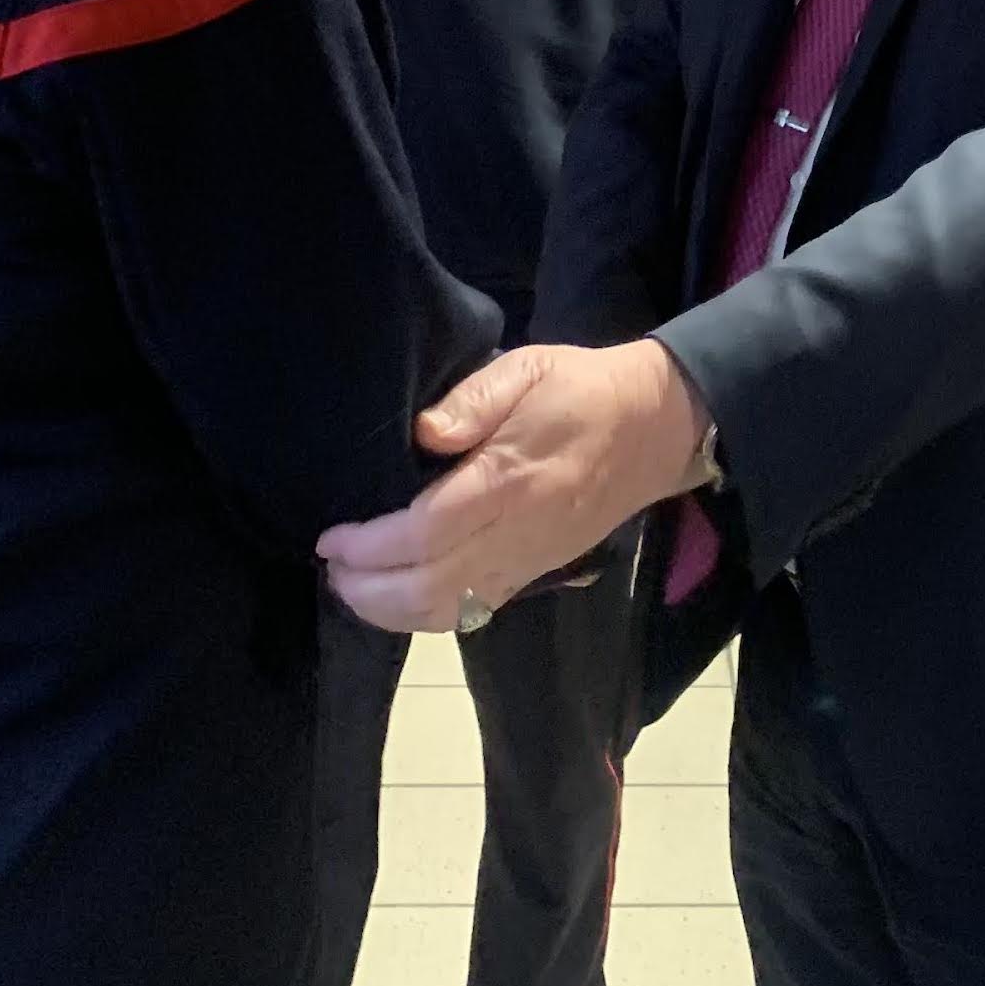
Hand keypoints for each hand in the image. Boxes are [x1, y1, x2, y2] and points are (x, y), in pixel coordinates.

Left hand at [317, 339, 712, 633]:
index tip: (330, 537)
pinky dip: (429, 616)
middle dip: (367, 588)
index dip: (369, 546)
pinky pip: (474, 612)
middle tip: (331, 566)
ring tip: (353, 586)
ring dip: (392, 610)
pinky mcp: (536, 572)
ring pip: (449, 612)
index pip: (422, 534)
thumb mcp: (526, 369)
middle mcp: (515, 535)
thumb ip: (472, 399)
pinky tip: (401, 598)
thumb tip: (423, 432)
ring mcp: (527, 561)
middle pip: (428, 588)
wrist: (654, 427)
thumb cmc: (580, 390)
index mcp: (506, 482)